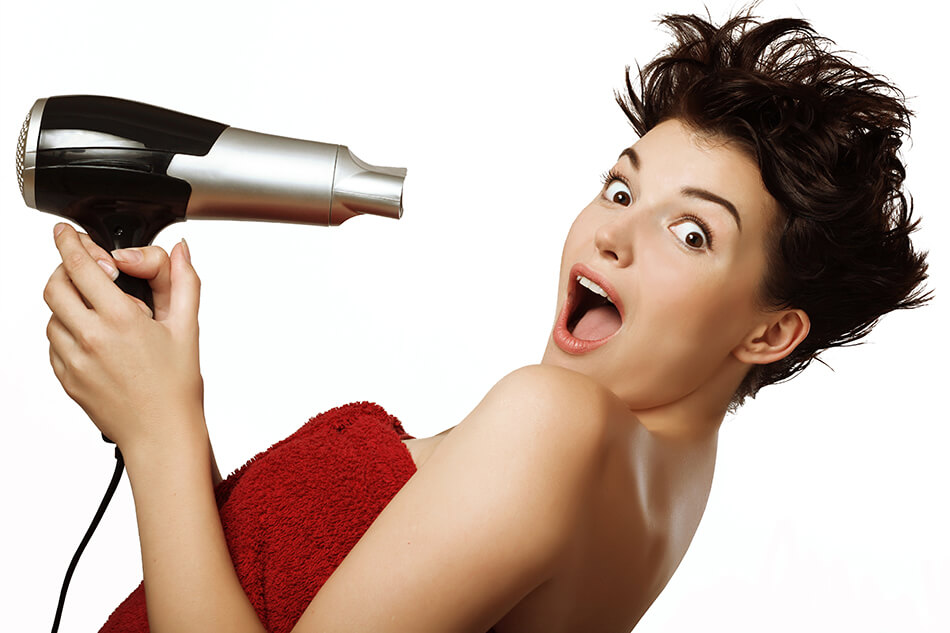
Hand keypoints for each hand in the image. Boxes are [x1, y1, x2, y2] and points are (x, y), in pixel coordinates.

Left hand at [44, 223, 204, 451]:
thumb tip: (181, 251)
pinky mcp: (66, 378)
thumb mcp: (187, 328)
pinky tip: (93, 339)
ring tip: (95, 311)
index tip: (65, 233)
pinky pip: (54, 344)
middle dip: (64, 270)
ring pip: (52, 316)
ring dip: (67, 304)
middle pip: (54, 286)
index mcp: (121, 320)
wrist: (161, 433)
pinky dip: (66, 332)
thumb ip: (184, 282)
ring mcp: (74, 360)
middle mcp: (91, 338)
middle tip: (82, 269)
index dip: (69, 242)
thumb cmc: (176, 386)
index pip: (81, 267)